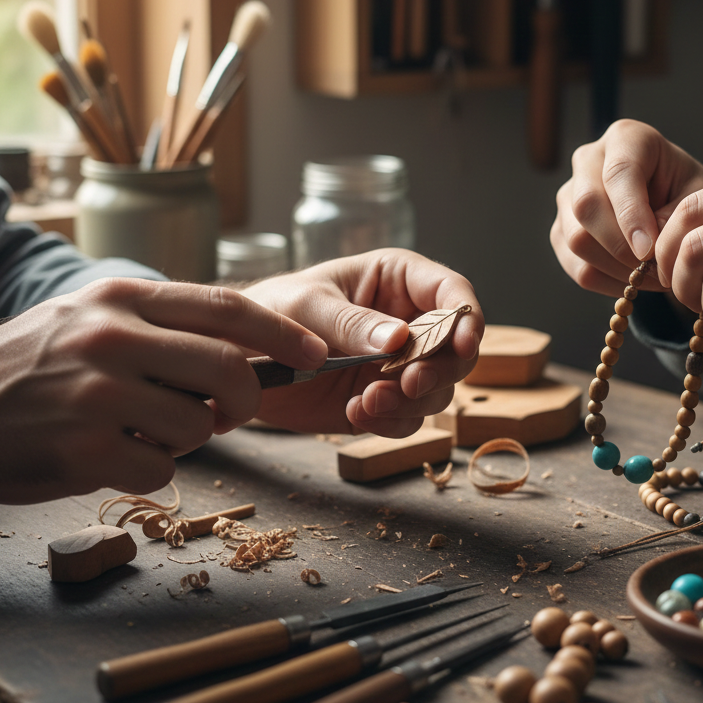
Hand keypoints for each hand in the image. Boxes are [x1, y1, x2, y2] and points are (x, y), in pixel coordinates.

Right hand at [0, 278, 327, 503]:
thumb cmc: (26, 366)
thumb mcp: (88, 319)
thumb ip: (161, 328)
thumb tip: (244, 352)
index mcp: (121, 300)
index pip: (227, 308)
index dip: (282, 333)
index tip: (316, 352)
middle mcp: (113, 338)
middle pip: (230, 369)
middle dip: (248, 399)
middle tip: (233, 413)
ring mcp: (98, 394)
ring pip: (198, 426)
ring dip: (187, 438)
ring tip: (140, 429)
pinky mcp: (83, 450)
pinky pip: (161, 470)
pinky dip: (150, 469)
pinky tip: (110, 455)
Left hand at [242, 249, 482, 436]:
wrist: (236, 359)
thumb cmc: (268, 312)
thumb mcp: (306, 306)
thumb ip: (352, 322)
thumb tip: (400, 339)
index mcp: (398, 280)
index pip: (452, 292)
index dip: (466, 319)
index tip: (463, 344)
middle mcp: (408, 321)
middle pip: (457, 348)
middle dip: (439, 370)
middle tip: (408, 385)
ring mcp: (398, 364)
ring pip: (438, 389)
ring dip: (411, 402)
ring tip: (366, 403)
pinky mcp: (383, 399)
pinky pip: (408, 418)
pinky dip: (390, 422)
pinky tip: (357, 414)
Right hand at [551, 119, 702, 294]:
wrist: (676, 209)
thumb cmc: (691, 197)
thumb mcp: (698, 199)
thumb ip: (674, 217)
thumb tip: (644, 249)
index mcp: (626, 138)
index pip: (618, 174)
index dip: (630, 215)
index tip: (649, 251)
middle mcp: (588, 160)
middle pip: (586, 205)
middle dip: (621, 246)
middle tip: (654, 271)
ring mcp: (568, 196)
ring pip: (576, 239)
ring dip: (616, 268)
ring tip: (651, 278)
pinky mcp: (562, 230)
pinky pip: (576, 266)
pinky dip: (607, 282)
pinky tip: (635, 282)